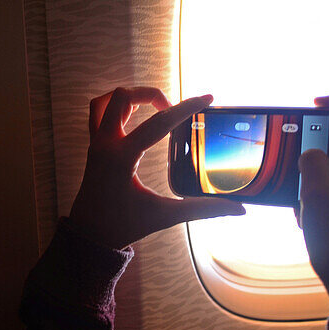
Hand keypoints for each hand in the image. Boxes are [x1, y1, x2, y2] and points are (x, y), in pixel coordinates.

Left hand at [68, 87, 244, 249]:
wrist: (89, 235)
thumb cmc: (124, 226)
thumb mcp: (165, 216)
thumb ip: (203, 210)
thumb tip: (239, 209)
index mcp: (121, 158)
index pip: (158, 122)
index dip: (186, 108)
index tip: (208, 99)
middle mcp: (105, 145)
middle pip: (124, 97)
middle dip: (152, 94)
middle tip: (173, 108)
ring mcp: (95, 143)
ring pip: (107, 100)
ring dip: (132, 96)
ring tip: (155, 107)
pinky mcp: (92, 146)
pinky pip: (97, 112)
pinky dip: (115, 106)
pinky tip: (134, 114)